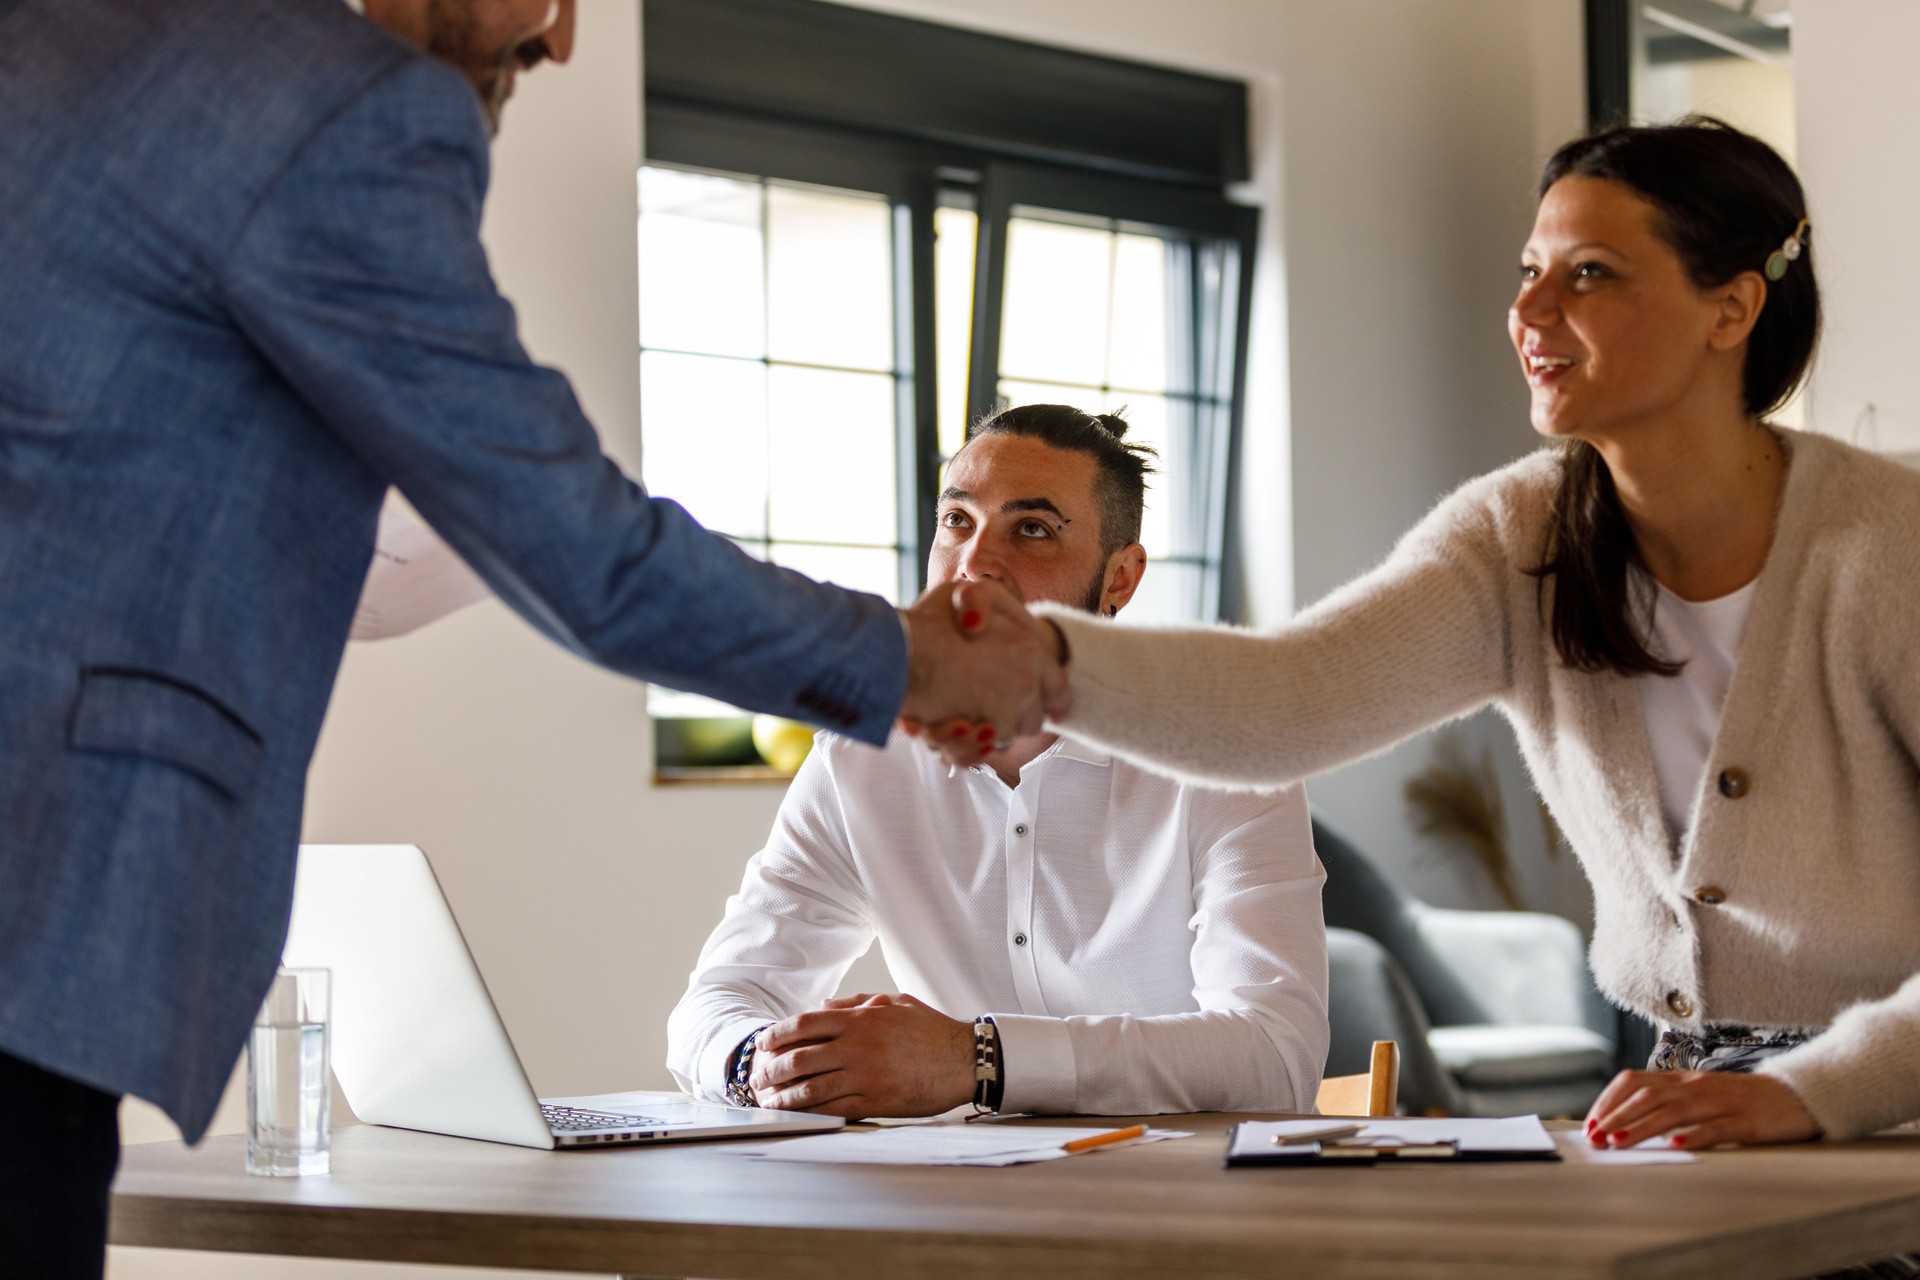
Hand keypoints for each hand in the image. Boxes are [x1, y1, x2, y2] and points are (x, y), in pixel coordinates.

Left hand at [749, 993, 975, 1119]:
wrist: (964, 1058)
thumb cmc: (931, 1030)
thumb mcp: (894, 1003)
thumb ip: (855, 1003)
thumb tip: (822, 1006)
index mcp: (860, 1019)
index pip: (803, 1025)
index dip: (776, 1036)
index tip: (763, 1045)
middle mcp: (857, 1045)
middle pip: (798, 1057)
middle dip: (771, 1070)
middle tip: (759, 1078)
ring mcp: (865, 1074)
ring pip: (810, 1088)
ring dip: (784, 1096)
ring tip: (770, 1101)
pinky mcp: (876, 1101)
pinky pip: (833, 1109)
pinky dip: (809, 1113)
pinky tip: (796, 1115)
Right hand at [897, 581, 1062, 761]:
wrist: (896, 655)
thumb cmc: (925, 622)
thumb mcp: (957, 594)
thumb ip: (981, 603)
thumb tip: (980, 627)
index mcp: (1029, 648)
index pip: (1058, 685)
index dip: (1055, 699)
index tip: (1055, 709)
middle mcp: (1026, 683)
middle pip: (1034, 719)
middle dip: (1015, 717)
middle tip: (988, 704)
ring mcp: (1007, 712)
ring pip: (1005, 737)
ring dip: (985, 733)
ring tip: (961, 716)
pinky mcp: (982, 735)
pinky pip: (981, 753)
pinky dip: (967, 748)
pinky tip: (953, 728)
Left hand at [1584, 1069, 1819, 1149]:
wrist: (1795, 1095)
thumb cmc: (1740, 1100)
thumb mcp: (1699, 1095)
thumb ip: (1668, 1102)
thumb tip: (1625, 1122)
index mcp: (1680, 1078)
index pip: (1633, 1082)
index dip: (1608, 1102)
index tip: (1590, 1125)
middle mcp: (1695, 1086)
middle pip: (1647, 1097)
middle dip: (1616, 1117)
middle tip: (1594, 1139)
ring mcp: (1720, 1102)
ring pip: (1674, 1111)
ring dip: (1642, 1127)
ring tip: (1619, 1143)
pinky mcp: (1746, 1121)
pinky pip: (1717, 1128)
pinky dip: (1694, 1136)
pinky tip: (1675, 1145)